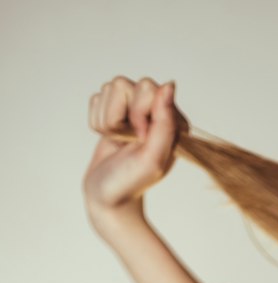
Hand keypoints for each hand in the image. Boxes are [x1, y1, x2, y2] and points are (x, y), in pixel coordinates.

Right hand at [83, 75, 189, 225]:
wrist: (109, 197)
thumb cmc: (132, 181)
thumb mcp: (153, 157)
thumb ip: (165, 122)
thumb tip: (169, 84)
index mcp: (172, 120)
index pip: (148, 88)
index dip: (138, 112)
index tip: (141, 138)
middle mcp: (154, 110)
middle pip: (124, 83)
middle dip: (119, 115)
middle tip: (127, 140)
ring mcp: (132, 110)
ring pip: (109, 88)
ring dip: (108, 120)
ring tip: (117, 141)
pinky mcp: (113, 112)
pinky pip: (97, 98)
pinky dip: (97, 121)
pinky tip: (108, 138)